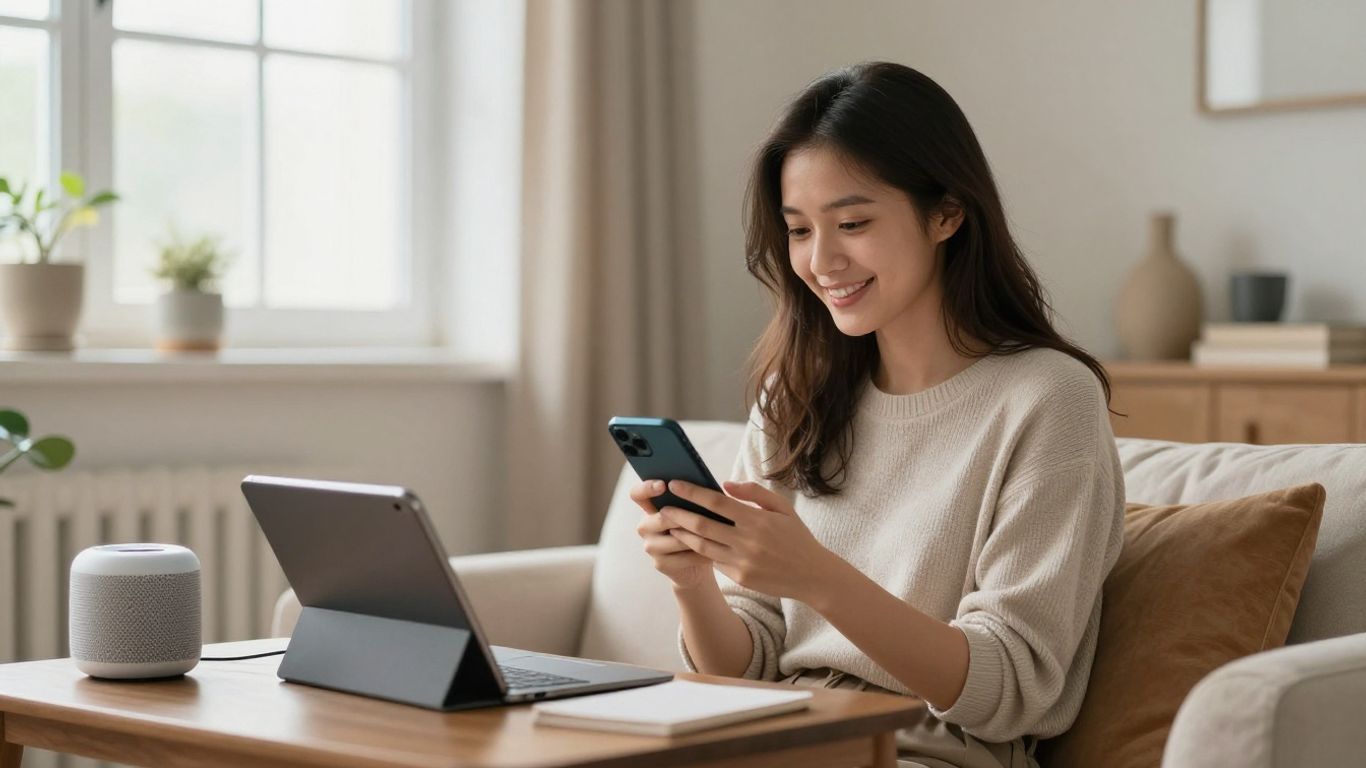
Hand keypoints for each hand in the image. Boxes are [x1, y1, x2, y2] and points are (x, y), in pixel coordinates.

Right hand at [631, 480, 715, 590]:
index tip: (663, 485)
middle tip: (705, 516)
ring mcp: (651, 547)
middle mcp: (646, 527)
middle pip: (660, 518)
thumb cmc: (697, 531)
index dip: (647, 488)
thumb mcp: (695, 512)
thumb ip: (692, 499)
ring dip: (697, 537)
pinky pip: (683, 557)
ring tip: (716, 535)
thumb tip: (704, 487)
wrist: (697, 564)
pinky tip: (714, 553)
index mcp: (651, 509)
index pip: (638, 494)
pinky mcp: (660, 564)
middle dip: (684, 517)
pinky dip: (701, 554)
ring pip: (676, 539)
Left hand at [659, 479, 835, 601]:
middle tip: (664, 507)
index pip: (716, 502)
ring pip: (703, 546)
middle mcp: (747, 541)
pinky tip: (691, 542)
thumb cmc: (797, 537)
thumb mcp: (783, 508)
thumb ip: (755, 493)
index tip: (675, 484)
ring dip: (683, 535)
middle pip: (702, 525)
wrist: (813, 576)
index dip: (693, 492)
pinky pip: (715, 561)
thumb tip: (725, 485)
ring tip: (670, 526)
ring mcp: (742, 562)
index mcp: (757, 519)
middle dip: (679, 514)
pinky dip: (701, 550)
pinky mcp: (740, 578)